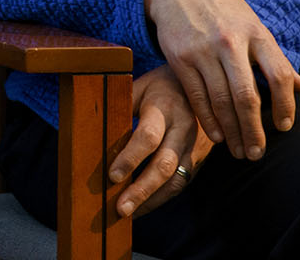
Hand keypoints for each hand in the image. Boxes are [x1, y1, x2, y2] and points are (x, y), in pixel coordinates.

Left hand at [108, 65, 213, 218]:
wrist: (206, 87)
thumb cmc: (163, 86)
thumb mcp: (142, 85)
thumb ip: (122, 102)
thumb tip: (92, 121)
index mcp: (165, 107)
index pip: (148, 136)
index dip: (130, 157)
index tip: (112, 175)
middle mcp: (182, 129)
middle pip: (164, 165)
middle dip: (141, 190)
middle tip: (121, 209)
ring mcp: (192, 147)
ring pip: (175, 179)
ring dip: (151, 200)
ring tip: (129, 214)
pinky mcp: (196, 159)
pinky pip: (180, 183)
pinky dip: (161, 198)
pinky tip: (142, 207)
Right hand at [143, 0, 299, 160]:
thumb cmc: (221, 8)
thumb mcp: (252, 24)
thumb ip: (274, 56)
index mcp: (256, 32)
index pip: (278, 76)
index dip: (285, 106)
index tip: (284, 127)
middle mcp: (230, 42)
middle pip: (248, 96)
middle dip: (254, 131)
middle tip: (257, 154)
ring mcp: (203, 50)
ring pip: (221, 102)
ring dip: (232, 132)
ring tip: (239, 151)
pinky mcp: (179, 58)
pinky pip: (197, 97)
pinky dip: (208, 120)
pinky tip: (216, 136)